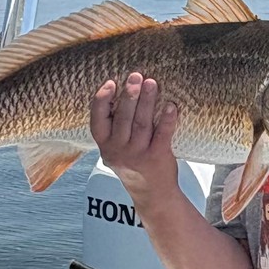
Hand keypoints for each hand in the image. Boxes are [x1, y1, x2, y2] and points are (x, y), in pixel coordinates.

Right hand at [90, 72, 179, 199]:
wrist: (152, 193)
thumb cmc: (133, 162)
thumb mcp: (115, 148)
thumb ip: (114, 127)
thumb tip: (122, 90)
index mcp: (105, 145)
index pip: (97, 120)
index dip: (102, 100)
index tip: (110, 83)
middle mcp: (118, 150)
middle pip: (123, 118)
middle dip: (129, 95)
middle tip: (136, 76)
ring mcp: (138, 154)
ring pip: (141, 123)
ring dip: (147, 101)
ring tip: (151, 83)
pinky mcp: (157, 157)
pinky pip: (162, 135)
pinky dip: (167, 119)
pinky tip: (171, 106)